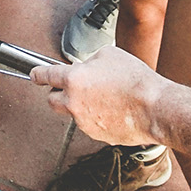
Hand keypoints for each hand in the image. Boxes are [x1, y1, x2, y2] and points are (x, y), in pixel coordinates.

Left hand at [32, 49, 164, 146]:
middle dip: (57, 93)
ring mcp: (85, 122)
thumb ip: (90, 61)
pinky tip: (112, 109)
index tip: (35, 75)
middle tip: (69, 87)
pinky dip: (96, 117)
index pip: (46, 76)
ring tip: (104, 96)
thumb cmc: (135, 81)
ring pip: (73, 113)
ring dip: (81, 105)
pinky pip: (91, 124)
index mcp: (73, 80)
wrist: (155, 108)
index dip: (38, 74)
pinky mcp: (98, 135)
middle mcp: (74, 103)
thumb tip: (87, 67)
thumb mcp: (109, 55)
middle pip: (52, 101)